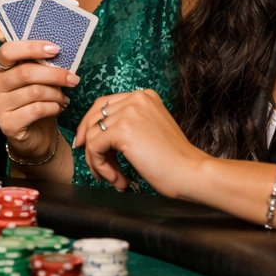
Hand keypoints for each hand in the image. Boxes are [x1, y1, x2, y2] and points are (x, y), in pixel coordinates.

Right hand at [0, 39, 75, 161]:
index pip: (8, 51)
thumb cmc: (36, 102)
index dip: (31, 47)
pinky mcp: (7, 124)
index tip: (55, 49)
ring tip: (65, 98)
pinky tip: (59, 108)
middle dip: (54, 74)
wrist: (34, 135)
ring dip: (56, 94)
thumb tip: (59, 56)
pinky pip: (37, 110)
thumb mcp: (38, 80)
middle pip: (25, 73)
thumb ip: (40, 67)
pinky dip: (53, 107)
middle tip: (73, 79)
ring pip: (34, 92)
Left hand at [71, 88, 202, 194]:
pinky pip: (94, 148)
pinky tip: (117, 180)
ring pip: (91, 136)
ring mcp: (128, 112)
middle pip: (94, 118)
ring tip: (114, 179)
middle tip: (96, 168)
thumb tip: (89, 135)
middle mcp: (135, 98)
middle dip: (91, 145)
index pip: (103, 105)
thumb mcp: (149, 131)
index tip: (85, 145)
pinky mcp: (122, 130)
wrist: (190, 172)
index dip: (89, 126)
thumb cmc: (173, 160)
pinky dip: (100, 166)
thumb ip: (126, 125)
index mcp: (144, 96)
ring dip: (98, 162)